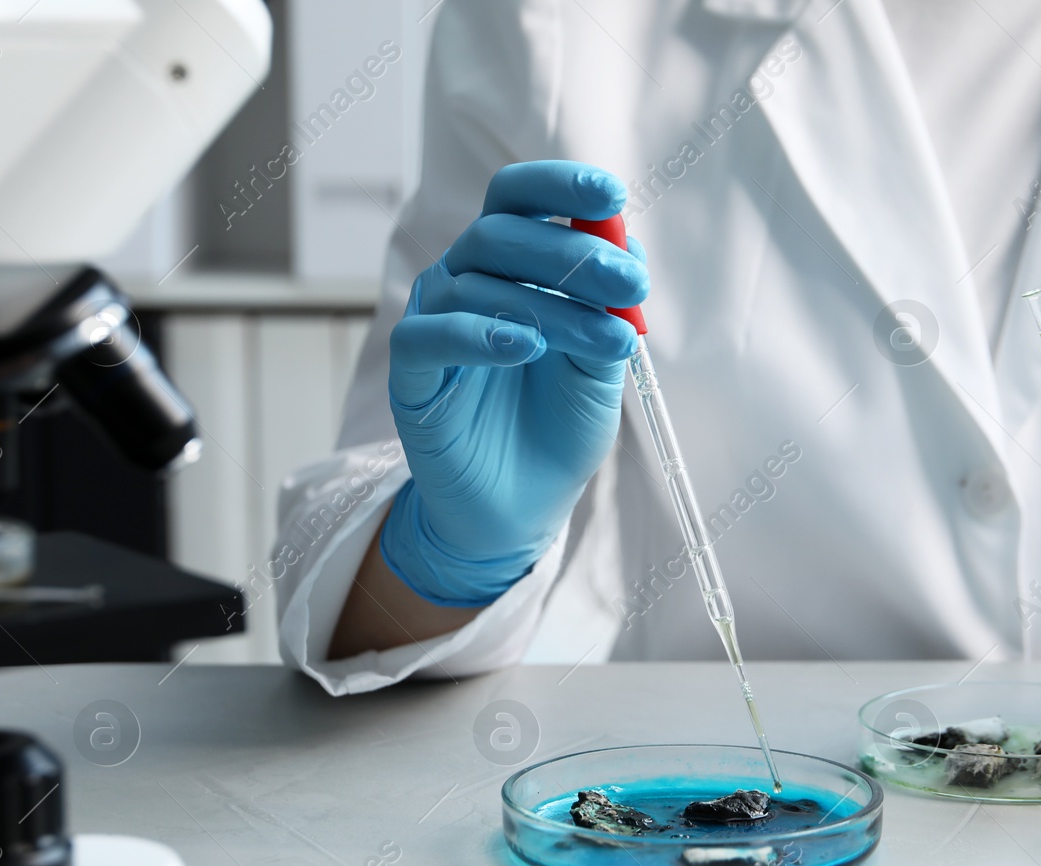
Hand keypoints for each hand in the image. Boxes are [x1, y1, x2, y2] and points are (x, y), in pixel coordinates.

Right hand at [380, 161, 646, 604]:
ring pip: (478, 287)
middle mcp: (463, 282)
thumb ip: (606, 305)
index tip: (613, 195)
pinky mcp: (411, 376)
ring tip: (606, 340)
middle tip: (629, 282)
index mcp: (507, 266)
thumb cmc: (558, 426)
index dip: (559, 185)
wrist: (524, 506)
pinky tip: (526, 348)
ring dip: (553, 308)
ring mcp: (433, 325)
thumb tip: (626, 242)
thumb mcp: (599, 363)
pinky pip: (430, 337)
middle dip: (572, 252)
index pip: (518, 199)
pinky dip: (480, 336)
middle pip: (500, 233)